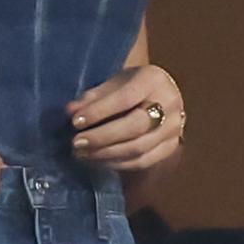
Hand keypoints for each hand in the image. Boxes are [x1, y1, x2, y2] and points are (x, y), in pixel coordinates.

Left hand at [68, 65, 184, 170]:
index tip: (75, 122)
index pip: (126, 98)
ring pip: (138, 148)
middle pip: (135, 126)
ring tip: (82, 154)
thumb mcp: (111, 84)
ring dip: (106, 154)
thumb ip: (92, 97)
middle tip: (76, 143)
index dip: (99, 111)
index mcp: (154, 79)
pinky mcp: (171, 147)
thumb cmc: (129, 88)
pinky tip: (97, 161)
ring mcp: (173, 127)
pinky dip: (116, 164)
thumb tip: (70, 111)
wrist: (157, 98)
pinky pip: (142, 161)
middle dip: (102, 137)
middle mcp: (169, 103)